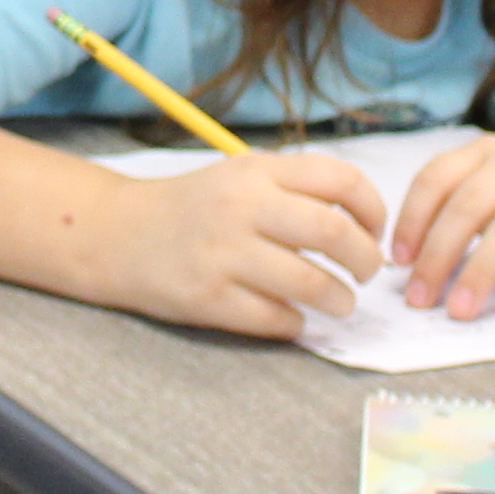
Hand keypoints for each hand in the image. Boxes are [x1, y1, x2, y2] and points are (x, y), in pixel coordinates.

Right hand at [94, 151, 391, 339]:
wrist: (118, 233)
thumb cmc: (193, 207)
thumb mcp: (240, 176)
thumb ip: (294, 188)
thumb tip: (363, 226)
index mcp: (257, 170)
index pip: (340, 181)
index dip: (373, 210)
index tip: (376, 232)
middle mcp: (242, 207)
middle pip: (334, 234)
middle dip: (365, 261)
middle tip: (366, 273)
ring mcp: (223, 254)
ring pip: (311, 284)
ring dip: (339, 300)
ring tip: (339, 303)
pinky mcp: (208, 298)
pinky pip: (275, 319)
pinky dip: (296, 323)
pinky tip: (293, 317)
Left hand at [384, 135, 494, 314]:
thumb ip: (463, 212)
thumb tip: (412, 263)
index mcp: (491, 152)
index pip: (438, 177)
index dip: (413, 219)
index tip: (399, 262)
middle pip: (471, 204)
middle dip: (438, 254)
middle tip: (420, 298)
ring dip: (483, 269)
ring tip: (462, 308)